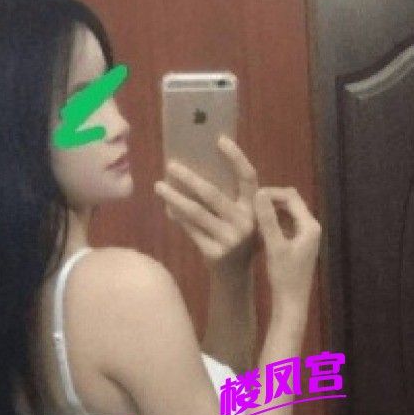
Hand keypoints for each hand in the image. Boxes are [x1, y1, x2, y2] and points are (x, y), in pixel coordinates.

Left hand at [154, 135, 262, 273]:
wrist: (236, 275)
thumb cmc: (237, 236)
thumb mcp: (241, 216)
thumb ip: (228, 196)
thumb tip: (196, 166)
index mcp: (255, 207)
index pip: (248, 177)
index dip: (236, 157)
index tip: (219, 139)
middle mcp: (246, 222)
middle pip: (213, 194)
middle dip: (189, 178)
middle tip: (171, 165)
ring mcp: (230, 239)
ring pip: (196, 212)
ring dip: (175, 197)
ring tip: (159, 186)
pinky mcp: (215, 253)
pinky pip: (191, 229)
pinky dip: (177, 216)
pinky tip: (167, 207)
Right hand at [254, 185, 321, 310]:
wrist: (291, 303)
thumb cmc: (284, 276)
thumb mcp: (274, 246)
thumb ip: (268, 219)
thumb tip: (259, 193)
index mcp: (309, 225)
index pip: (291, 197)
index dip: (271, 193)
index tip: (251, 197)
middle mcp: (311, 227)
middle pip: (291, 203)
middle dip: (271, 201)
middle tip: (250, 205)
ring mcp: (305, 236)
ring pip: (287, 214)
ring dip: (271, 212)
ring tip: (252, 215)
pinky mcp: (298, 244)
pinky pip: (285, 225)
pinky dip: (273, 223)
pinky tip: (258, 228)